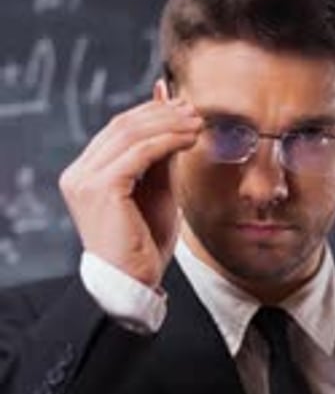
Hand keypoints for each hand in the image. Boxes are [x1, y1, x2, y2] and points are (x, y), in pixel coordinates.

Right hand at [59, 94, 202, 286]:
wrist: (132, 285)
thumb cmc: (144, 246)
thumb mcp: (155, 192)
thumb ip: (160, 156)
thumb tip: (170, 114)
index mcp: (85, 174)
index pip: (118, 130)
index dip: (152, 113)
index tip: (183, 108)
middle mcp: (79, 174)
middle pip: (123, 126)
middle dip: (163, 114)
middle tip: (194, 111)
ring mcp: (85, 180)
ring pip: (131, 134)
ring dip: (169, 124)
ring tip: (197, 124)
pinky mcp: (101, 188)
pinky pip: (140, 153)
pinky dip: (168, 141)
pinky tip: (189, 140)